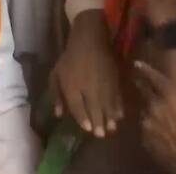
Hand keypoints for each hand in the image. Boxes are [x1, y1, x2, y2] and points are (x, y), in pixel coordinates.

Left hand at [50, 10, 123, 137]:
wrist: (89, 40)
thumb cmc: (70, 59)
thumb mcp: (55, 74)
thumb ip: (56, 94)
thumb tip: (58, 114)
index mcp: (71, 85)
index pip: (77, 106)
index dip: (82, 118)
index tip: (88, 129)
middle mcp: (88, 86)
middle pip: (94, 108)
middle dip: (98, 122)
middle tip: (101, 135)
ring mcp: (102, 83)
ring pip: (107, 104)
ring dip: (110, 118)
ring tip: (112, 129)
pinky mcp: (114, 79)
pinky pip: (117, 96)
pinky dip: (119, 106)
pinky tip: (120, 115)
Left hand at [134, 60, 175, 173]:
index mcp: (171, 98)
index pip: (155, 79)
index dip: (146, 70)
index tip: (136, 64)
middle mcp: (155, 108)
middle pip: (144, 93)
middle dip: (141, 86)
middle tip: (137, 81)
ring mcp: (148, 124)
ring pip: (144, 111)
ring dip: (147, 108)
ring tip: (152, 109)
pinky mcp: (145, 140)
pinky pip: (145, 128)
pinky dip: (149, 125)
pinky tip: (156, 129)